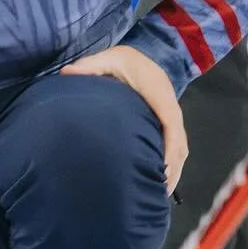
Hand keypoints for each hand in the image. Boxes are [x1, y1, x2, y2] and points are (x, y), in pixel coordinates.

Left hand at [61, 45, 187, 192]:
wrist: (136, 57)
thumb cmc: (122, 59)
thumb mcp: (106, 58)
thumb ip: (88, 66)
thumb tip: (67, 72)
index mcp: (158, 91)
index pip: (169, 121)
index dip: (169, 145)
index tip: (162, 167)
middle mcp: (169, 104)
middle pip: (179, 140)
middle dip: (173, 166)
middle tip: (160, 189)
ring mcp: (170, 113)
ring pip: (180, 146)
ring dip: (174, 168)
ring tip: (161, 191)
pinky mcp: (167, 120)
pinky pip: (175, 144)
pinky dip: (172, 162)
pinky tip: (160, 179)